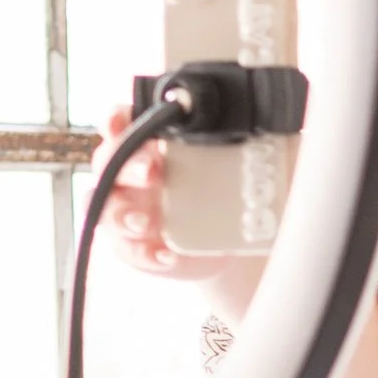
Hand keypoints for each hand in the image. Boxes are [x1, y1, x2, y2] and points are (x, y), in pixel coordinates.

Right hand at [95, 105, 246, 289]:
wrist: (226, 238)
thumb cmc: (222, 188)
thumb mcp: (237, 161)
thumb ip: (240, 141)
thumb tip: (274, 126)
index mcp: (149, 145)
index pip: (122, 123)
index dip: (116, 120)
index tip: (120, 124)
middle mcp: (130, 174)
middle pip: (109, 162)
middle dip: (128, 164)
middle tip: (152, 172)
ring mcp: (126, 210)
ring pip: (104, 206)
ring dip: (121, 214)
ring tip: (144, 223)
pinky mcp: (132, 244)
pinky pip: (127, 249)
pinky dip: (143, 253)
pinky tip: (167, 256)